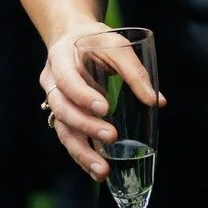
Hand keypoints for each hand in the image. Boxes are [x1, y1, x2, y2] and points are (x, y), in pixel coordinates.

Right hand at [40, 23, 165, 182]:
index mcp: (60, 58)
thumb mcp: (116, 45)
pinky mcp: (63, 117)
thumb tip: (156, 102)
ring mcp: (54, 102)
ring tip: (103, 170)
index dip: (83, 96)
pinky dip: (83, 156)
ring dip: (82, 152)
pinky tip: (98, 171)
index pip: (67, 80)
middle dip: (86, 127)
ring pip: (62, 131)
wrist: (72, 37)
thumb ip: (134, 71)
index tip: (105, 108)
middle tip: (111, 137)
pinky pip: (69, 138)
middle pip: (62, 110)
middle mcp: (51, 82)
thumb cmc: (96, 40)